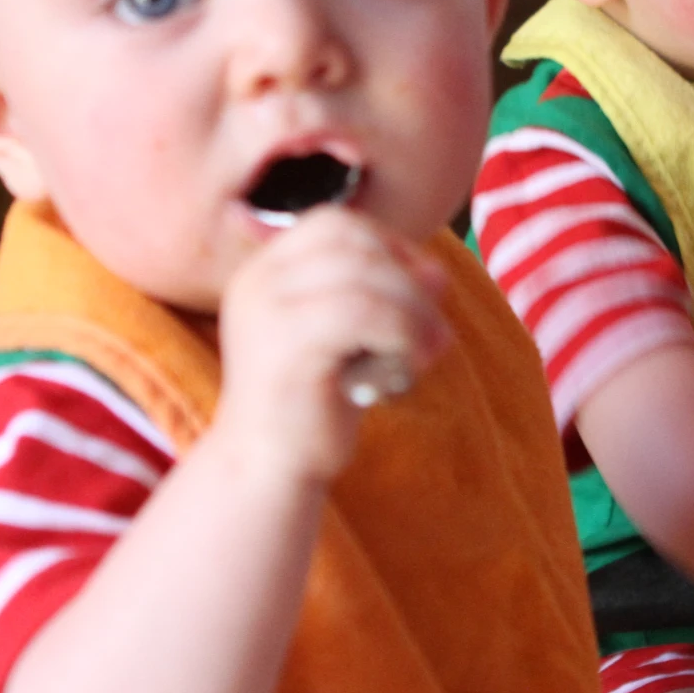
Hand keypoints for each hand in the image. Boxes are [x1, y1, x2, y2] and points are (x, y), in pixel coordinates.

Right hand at [212, 207, 450, 485]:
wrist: (265, 469)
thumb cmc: (312, 403)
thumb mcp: (354, 337)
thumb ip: (386, 296)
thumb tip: (436, 272)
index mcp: (265, 271)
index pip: (334, 224)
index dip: (389, 245)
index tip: (417, 288)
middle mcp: (257, 281)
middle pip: (352, 241)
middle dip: (408, 278)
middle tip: (431, 328)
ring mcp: (266, 310)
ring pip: (364, 275)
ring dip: (414, 309)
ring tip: (427, 351)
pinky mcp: (284, 346)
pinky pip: (362, 312)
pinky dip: (402, 332)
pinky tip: (407, 366)